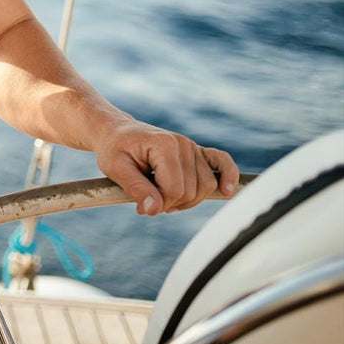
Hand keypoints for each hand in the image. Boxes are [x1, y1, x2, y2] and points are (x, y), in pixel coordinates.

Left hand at [94, 121, 240, 214]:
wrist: (117, 133)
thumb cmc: (114, 149)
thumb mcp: (115, 168)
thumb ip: (135, 189)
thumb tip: (154, 210)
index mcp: (164, 145)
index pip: (175, 189)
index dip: (160, 204)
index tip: (141, 205)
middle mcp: (184, 145)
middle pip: (192, 190)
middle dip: (171, 203)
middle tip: (148, 202)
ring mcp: (193, 148)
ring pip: (207, 186)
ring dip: (188, 200)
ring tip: (164, 198)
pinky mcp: (197, 152)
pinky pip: (222, 163)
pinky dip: (229, 176)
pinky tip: (227, 191)